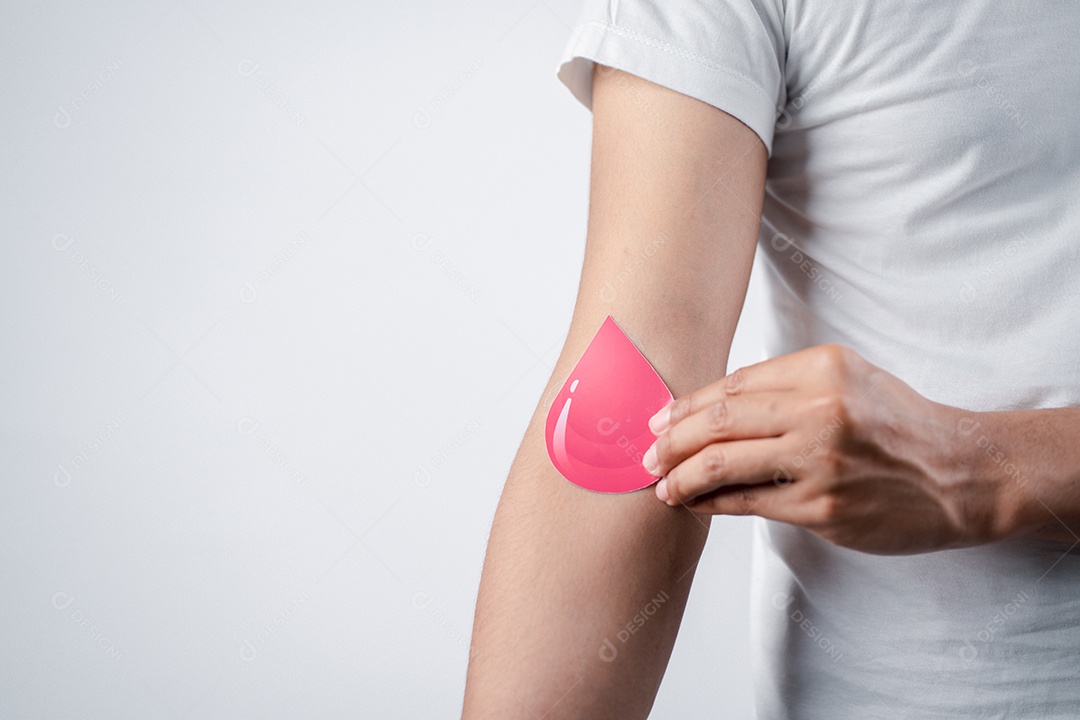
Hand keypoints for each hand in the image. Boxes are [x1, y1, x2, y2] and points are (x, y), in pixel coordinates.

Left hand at [639, 344, 1010, 553]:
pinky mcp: (822, 508)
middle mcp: (819, 409)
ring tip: (661, 484)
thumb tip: (709, 407)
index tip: (657, 419)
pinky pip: (748, 503)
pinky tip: (694, 503)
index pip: (732, 386)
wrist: (961, 473)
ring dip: (681, 476)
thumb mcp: (848, 379)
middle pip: (718, 421)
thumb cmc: (897, 424)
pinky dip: (711, 503)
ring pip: (724, 463)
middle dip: (670, 440)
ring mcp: (820, 460)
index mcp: (821, 368)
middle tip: (646, 454)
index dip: (685, 405)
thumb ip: (785, 386)